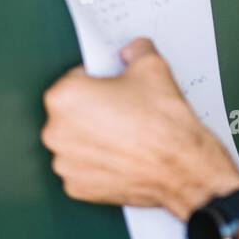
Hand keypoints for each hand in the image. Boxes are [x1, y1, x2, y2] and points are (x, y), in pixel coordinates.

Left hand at [41, 37, 238, 219]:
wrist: (182, 168)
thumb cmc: (163, 125)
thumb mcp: (153, 67)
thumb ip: (136, 51)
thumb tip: (133, 50)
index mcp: (65, 97)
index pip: (76, 78)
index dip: (100, 81)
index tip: (113, 87)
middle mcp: (56, 132)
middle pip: (73, 112)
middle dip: (94, 110)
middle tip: (124, 111)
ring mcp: (66, 163)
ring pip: (77, 142)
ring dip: (95, 138)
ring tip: (126, 135)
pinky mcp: (78, 187)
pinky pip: (84, 168)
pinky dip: (100, 163)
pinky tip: (123, 156)